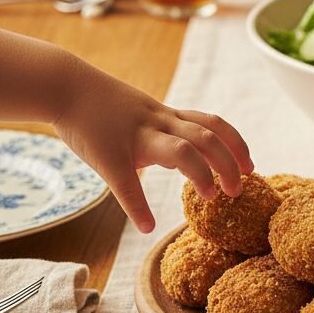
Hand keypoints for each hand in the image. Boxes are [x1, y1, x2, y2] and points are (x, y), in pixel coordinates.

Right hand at [52, 63, 252, 233]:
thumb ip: (158, 138)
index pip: (212, 124)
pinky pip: (127, 182)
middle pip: (207, 136)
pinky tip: (148, 226)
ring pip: (182, 149)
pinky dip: (139, 207)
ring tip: (211, 199)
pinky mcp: (108, 154)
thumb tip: (169, 166)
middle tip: (239, 189)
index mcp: (167, 117)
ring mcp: (136, 135)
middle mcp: (159, 123)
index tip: (250, 165)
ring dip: (202, 175)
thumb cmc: (101, 108)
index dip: (236, 143)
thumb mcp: (140, 118)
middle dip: (229, 162)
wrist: (63, 87)